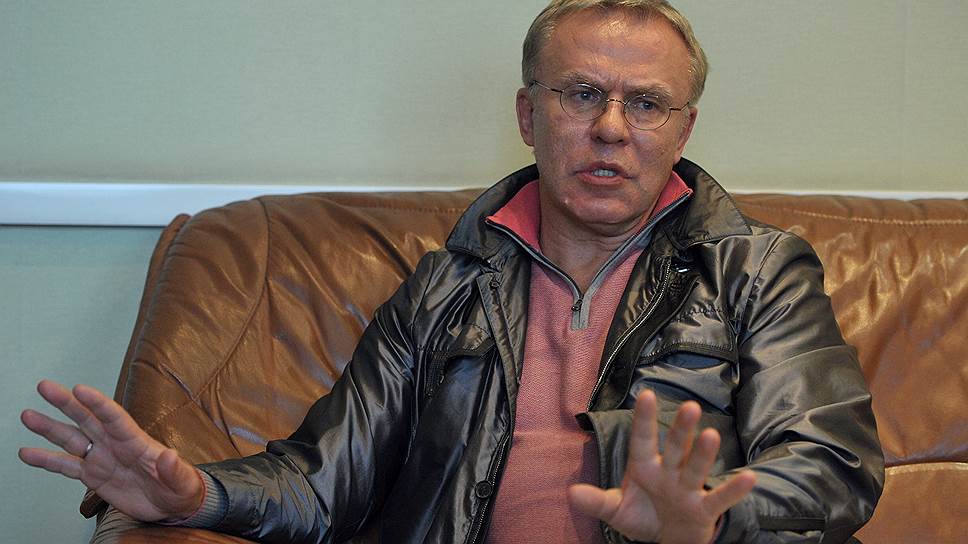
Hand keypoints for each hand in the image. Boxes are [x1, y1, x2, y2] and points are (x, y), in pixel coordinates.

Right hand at [19, 380, 203, 521]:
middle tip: (45, 387)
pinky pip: (66, 465)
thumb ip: (174, 470)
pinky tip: (27, 452)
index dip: (97, 403)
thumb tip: (170, 456)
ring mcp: (102, 458)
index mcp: (136, 441)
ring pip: (71, 438)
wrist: (171, 504)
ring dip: (50, 428)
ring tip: (28, 415)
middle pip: (87, 419)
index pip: (115, 418)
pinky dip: (46, 459)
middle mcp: (115, 445)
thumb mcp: (182, 481)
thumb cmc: (180, 488)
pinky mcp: (93, 475)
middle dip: (67, 403)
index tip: (79, 389)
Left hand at [568, 390, 755, 543]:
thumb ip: (597, 501)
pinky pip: (720, 499)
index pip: (643, 440)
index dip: (644, 419)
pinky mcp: (704, 510)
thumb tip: (571, 493)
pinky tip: (749, 477)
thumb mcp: (616, 510)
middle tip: (689, 407)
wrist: (668, 539)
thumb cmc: (643, 515)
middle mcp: (669, 472)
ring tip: (711, 434)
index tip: (646, 394)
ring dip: (703, 453)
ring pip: (695, 468)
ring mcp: (688, 490)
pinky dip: (734, 490)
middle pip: (674, 448)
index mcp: (645, 467)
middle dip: (680, 430)